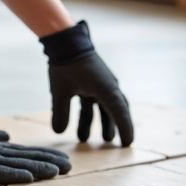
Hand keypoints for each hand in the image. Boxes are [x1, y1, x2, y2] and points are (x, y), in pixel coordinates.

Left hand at [42, 22, 133, 145]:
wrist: (64, 42)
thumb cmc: (65, 65)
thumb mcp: (60, 91)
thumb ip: (60, 112)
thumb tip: (58, 132)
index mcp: (106, 89)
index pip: (120, 112)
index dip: (124, 129)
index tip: (127, 144)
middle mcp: (108, 86)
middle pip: (116, 110)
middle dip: (115, 127)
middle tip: (117, 144)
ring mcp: (101, 83)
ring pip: (104, 107)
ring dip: (98, 122)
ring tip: (87, 139)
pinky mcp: (93, 81)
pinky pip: (95, 101)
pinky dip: (90, 113)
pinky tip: (79, 124)